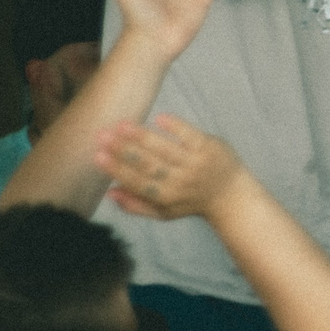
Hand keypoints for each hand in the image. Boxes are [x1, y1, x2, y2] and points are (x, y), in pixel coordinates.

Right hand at [98, 114, 248, 221]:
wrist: (232, 196)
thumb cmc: (191, 202)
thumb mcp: (164, 211)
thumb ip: (135, 205)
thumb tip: (108, 192)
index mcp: (167, 197)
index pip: (137, 182)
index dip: (116, 170)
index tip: (97, 156)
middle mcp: (181, 181)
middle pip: (148, 165)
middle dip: (123, 150)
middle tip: (102, 135)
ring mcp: (196, 163)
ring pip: (165, 149)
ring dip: (142, 137)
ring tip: (121, 125)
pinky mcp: (209, 148)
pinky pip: (190, 136)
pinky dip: (175, 127)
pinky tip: (158, 118)